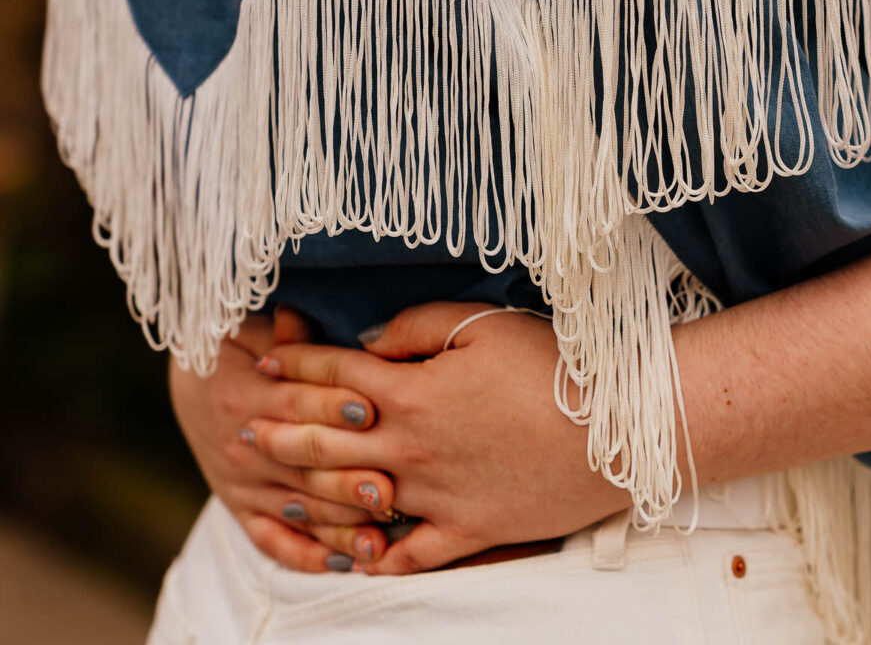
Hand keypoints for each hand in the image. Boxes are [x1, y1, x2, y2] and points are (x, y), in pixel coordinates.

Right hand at [169, 308, 397, 570]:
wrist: (191, 379)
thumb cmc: (238, 345)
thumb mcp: (252, 328)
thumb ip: (286, 330)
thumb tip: (303, 313)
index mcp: (244, 394)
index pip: (293, 403)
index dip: (330, 405)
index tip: (370, 409)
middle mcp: (241, 445)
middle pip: (299, 465)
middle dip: (344, 479)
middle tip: (387, 488)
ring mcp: (240, 483)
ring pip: (294, 508)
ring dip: (337, 524)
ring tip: (378, 538)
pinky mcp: (240, 507)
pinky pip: (272, 539)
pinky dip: (306, 555)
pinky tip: (346, 562)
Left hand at [245, 303, 633, 573]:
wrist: (614, 431)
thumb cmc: (554, 366)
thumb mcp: (485, 324)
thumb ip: (419, 327)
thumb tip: (371, 343)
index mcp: (412, 392)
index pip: (334, 375)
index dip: (294, 363)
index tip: (264, 359)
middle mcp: (411, 449)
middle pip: (325, 441)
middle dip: (280, 432)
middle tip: (245, 432)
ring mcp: (436, 496)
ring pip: (354, 500)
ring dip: (309, 495)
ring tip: (280, 492)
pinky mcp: (468, 530)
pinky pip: (411, 553)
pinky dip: (379, 557)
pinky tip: (356, 557)